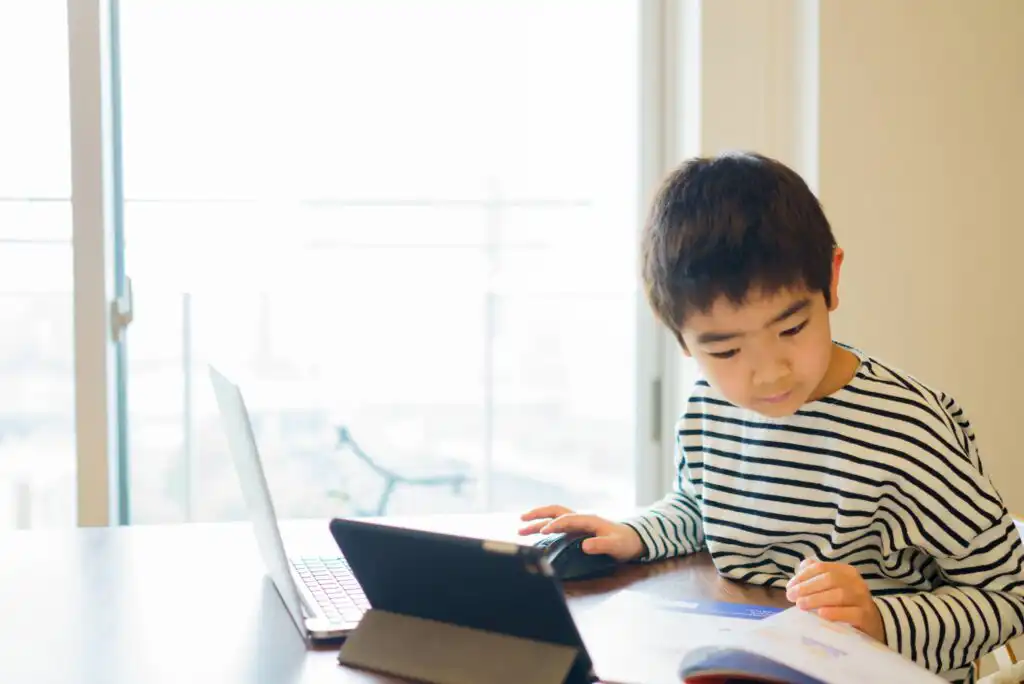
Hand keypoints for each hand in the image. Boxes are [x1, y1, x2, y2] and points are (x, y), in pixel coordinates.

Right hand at [518, 505, 644, 561]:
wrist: (633, 540)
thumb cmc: (624, 543)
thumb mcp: (615, 545)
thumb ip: (601, 545)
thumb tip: (584, 545)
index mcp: (588, 520)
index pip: (566, 519)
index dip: (554, 525)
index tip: (542, 533)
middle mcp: (581, 518)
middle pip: (555, 511)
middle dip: (538, 515)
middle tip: (521, 521)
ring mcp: (578, 523)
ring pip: (554, 516)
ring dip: (538, 520)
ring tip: (521, 528)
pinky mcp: (577, 529)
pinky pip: (558, 524)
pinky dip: (545, 526)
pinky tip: (536, 534)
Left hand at [786, 559, 884, 642]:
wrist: (872, 623)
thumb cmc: (845, 604)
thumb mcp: (832, 587)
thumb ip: (817, 576)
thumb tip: (801, 568)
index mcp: (846, 571)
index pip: (821, 568)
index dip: (803, 576)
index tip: (789, 587)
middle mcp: (856, 582)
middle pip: (829, 579)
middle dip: (807, 587)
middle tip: (791, 597)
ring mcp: (863, 599)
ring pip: (839, 595)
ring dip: (816, 599)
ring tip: (800, 605)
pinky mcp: (866, 616)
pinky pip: (851, 613)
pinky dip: (835, 612)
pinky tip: (821, 614)